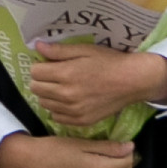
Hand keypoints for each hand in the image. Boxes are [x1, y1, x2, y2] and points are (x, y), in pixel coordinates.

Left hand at [25, 42, 166, 131]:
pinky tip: (69, 100)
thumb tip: (37, 46)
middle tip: (54, 75)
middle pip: (36, 89)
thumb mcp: (84, 50)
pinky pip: (56, 117)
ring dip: (48, 94)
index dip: (40, 66)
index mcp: (65, 74)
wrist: (131, 81)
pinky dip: (58, 109)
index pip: (35, 72)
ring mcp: (73, 110)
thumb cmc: (108, 62)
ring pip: (44, 104)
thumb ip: (59, 50)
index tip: (48, 64)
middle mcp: (66, 95)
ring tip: (62, 87)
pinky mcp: (81, 121)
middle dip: (41, 80)